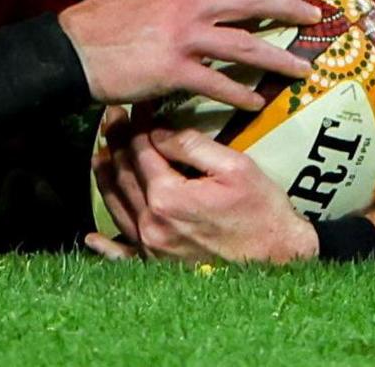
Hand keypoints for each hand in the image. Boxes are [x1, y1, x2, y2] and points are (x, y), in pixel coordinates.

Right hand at [57, 0, 320, 111]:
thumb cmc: (98, 21)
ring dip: (279, 59)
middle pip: (252, 3)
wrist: (68, 50)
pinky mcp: (173, 70)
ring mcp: (182, 37)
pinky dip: (242, 94)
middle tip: (312, 21)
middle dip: (287, 11)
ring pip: (246, 47)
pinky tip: (256, 102)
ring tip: (301, 70)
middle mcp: (186, 3)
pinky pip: (219, 84)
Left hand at [87, 109, 318, 264]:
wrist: (282, 263)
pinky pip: (123, 255)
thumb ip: (191, 146)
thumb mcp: (236, 167)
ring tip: (101, 155)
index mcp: (167, 196)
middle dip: (116, 143)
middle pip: (124, 174)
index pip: (141, 151)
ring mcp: (151, 247)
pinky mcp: (158, 266)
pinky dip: (105, 246)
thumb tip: (157, 133)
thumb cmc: (263, 213)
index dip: (136, 125)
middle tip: (111, 121)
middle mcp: (152, 223)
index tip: (134, 108)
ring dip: (106, 177)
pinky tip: (92, 238)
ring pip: (117, 205)